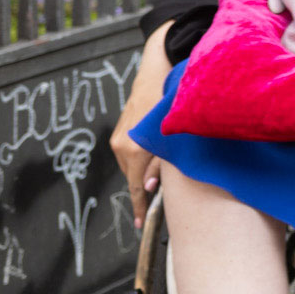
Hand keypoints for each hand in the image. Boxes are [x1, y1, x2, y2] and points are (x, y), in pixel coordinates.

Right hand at [111, 26, 174, 229]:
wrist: (159, 68)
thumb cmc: (174, 99)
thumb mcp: (175, 133)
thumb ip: (164, 162)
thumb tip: (150, 187)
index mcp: (136, 147)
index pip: (137, 186)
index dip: (141, 207)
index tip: (143, 225)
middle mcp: (123, 144)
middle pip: (134, 180)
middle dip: (146, 196)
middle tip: (155, 214)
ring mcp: (120, 138)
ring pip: (133, 170)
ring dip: (145, 180)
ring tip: (158, 193)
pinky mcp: (121, 133)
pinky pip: (131, 158)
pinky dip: (141, 167)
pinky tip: (152, 171)